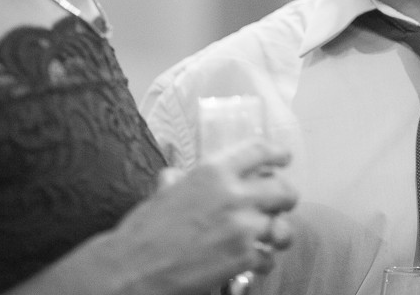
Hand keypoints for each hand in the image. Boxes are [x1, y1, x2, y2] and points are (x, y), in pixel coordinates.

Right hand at [110, 138, 296, 292]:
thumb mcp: (163, 193)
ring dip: (279, 233)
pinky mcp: (243, 258)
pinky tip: (253, 262)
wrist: (133, 269)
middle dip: (285, 198)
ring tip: (272, 237)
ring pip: (283, 227)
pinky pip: (269, 257)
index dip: (277, 153)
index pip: (259, 151)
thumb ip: (178, 181)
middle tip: (280, 204)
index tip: (285, 158)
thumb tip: (175, 176)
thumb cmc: (143, 231)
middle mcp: (234, 194)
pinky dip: (263, 261)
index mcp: (214, 171)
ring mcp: (242, 227)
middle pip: (283, 189)